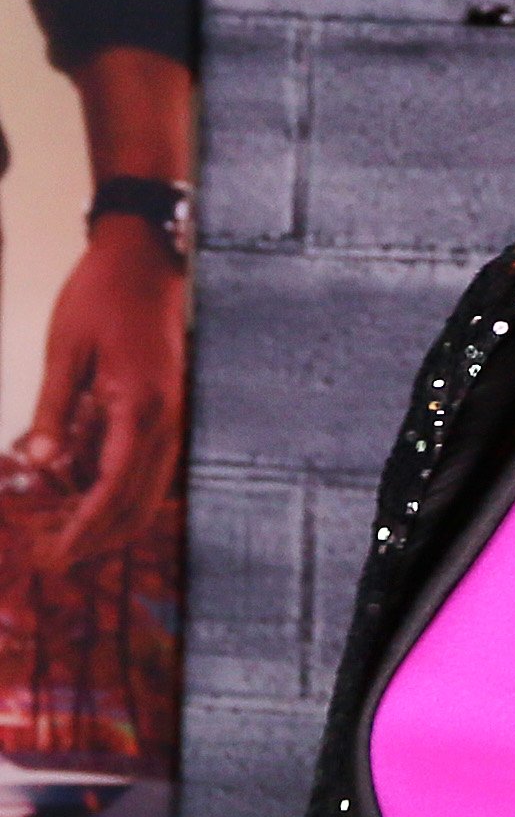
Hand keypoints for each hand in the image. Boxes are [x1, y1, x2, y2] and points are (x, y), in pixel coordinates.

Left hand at [13, 219, 187, 567]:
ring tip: (70, 538)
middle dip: (100, 536)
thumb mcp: (66, 350)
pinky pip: (148, 464)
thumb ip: (53, 410)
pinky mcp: (168, 407)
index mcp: (141, 406)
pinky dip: (120, 489)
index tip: (56, 555)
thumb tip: (38, 464)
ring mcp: (173, 414)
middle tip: (57, 559)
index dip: (85, 528)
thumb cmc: (103, 295)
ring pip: (150, 488)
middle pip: (140, 500)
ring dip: (112, 518)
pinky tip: (85, 493)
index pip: (114, 488)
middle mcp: (167, 418)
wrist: (146, 256)